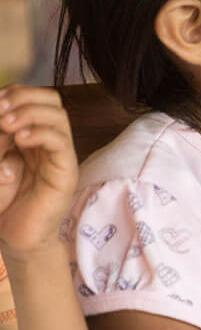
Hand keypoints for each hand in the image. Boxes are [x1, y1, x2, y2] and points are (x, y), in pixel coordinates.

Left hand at [0, 86, 78, 261]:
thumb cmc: (3, 202)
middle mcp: (49, 141)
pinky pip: (59, 141)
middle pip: (51, 99)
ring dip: (30, 112)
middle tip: (0, 112)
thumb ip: (0, 139)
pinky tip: (19, 139)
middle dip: (24, 97)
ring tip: (7, 124)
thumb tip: (2, 118)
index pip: (34, 98)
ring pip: (58, 115)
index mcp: (32, 135)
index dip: (16, 92)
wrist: (15, 237)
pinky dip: (39, 133)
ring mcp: (59, 155)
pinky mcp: (65, 171)